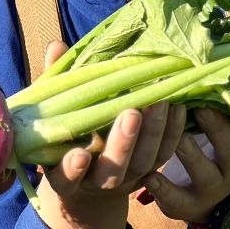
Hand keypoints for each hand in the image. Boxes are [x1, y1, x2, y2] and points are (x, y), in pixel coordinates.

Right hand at [33, 42, 186, 228]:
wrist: (87, 177)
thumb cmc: (65, 135)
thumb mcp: (52, 113)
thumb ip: (54, 84)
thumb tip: (56, 46)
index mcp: (64, 174)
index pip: (65, 177)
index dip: (72, 169)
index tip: (79, 155)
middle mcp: (95, 182)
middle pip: (112, 172)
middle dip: (123, 144)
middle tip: (131, 113)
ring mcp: (126, 180)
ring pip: (142, 164)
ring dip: (153, 134)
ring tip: (160, 101)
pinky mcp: (149, 171)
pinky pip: (164, 155)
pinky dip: (173, 132)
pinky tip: (178, 105)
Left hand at [142, 107, 229, 225]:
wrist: (191, 199)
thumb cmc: (200, 149)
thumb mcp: (212, 130)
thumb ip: (213, 105)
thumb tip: (209, 59)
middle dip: (218, 131)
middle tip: (201, 110)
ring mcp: (210, 190)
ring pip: (205, 175)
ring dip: (190, 154)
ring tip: (176, 139)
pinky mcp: (186, 206)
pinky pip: (176, 200)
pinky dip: (162, 189)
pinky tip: (148, 176)